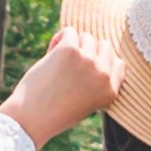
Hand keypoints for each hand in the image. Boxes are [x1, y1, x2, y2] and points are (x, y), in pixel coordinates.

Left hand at [6, 31, 124, 145]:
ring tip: (57, 63)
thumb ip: (95, 80)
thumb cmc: (54, 112)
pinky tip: (50, 55)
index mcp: (110, 91)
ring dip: (72, 45)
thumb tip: (95, 48)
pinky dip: (58, 40)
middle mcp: (103, 74)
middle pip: (104, 46)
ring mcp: (88, 61)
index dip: (101, 62)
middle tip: (69, 67)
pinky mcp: (70, 50)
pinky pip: (69, 31)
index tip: (84, 71)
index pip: (117, 63)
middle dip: (88, 52)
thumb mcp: (85, 101)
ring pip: (86, 37)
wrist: (32, 119)